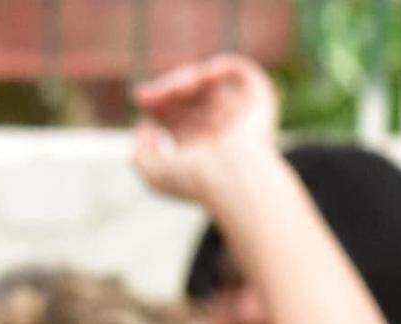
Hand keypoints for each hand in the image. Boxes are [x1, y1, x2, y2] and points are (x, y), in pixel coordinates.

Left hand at [130, 56, 283, 204]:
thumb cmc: (196, 181)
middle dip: (167, 88)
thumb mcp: (153, 173)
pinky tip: (205, 75)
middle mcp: (221, 128)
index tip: (142, 98)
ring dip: (187, 77)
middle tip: (153, 93)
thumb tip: (148, 126)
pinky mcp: (259, 100)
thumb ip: (141, 153)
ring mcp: (240, 113)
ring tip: (178, 88)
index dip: (156, 99)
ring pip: (209, 81)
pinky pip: (241, 70)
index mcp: (200, 145)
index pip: (175, 113)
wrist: (234, 179)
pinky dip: (221, 66)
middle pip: (188, 94)